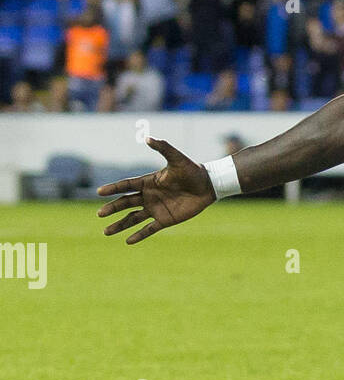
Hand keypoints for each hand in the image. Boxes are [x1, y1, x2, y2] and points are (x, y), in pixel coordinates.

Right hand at [96, 138, 216, 244]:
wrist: (208, 185)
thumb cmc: (192, 170)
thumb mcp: (177, 158)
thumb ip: (163, 148)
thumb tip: (147, 138)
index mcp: (148, 182)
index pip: (126, 185)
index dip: (113, 188)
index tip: (100, 191)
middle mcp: (149, 196)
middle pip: (126, 203)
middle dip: (112, 208)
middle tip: (100, 214)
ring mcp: (156, 209)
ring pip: (132, 218)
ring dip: (119, 225)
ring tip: (105, 232)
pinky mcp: (165, 220)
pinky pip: (149, 229)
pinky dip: (138, 235)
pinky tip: (128, 241)